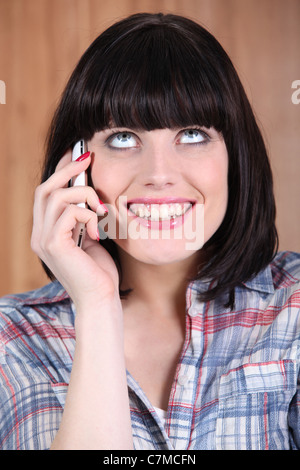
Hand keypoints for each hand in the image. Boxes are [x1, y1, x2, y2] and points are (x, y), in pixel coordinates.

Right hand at [31, 150, 119, 310]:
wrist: (101, 300)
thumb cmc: (100, 272)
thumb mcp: (90, 238)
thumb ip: (84, 218)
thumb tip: (90, 193)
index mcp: (47, 233)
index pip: (46, 194)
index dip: (60, 171)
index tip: (79, 156)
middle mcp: (39, 235)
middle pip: (45, 189)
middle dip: (67, 169)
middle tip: (88, 158)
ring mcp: (43, 240)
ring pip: (57, 197)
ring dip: (85, 195)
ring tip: (103, 210)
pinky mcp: (54, 244)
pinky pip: (69, 212)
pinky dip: (88, 214)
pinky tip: (98, 231)